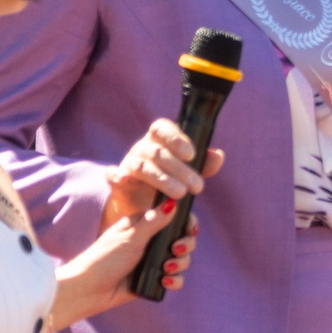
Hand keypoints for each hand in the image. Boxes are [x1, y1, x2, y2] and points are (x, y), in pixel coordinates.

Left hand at [54, 202, 201, 326]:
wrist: (89, 290)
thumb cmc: (104, 259)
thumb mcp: (131, 236)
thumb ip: (154, 221)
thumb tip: (174, 202)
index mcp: (145, 226)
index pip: (174, 219)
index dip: (187, 224)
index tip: (191, 229)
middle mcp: (151, 242)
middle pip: (183, 240)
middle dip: (185, 246)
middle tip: (176, 249)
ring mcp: (153, 261)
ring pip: (182, 260)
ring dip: (180, 264)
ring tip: (166, 269)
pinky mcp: (154, 279)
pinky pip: (175, 279)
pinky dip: (174, 281)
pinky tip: (165, 282)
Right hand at [102, 118, 220, 223]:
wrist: (144, 204)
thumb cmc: (171, 179)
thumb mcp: (189, 171)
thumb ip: (204, 164)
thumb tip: (218, 155)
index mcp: (159, 139)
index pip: (163, 128)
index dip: (176, 139)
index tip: (192, 155)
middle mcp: (143, 148)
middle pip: (158, 152)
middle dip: (180, 169)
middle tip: (198, 187)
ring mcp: (129, 162)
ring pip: (143, 166)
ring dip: (162, 179)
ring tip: (180, 194)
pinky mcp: (118, 180)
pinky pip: (114, 175)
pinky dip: (117, 175)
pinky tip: (123, 180)